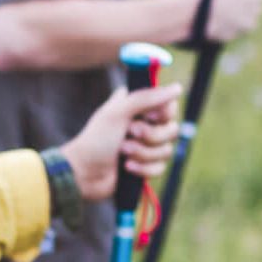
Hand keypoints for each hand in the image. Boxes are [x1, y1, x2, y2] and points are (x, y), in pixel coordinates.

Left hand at [61, 83, 181, 201]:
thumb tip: (178, 88)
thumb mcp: (118, 112)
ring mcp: (145, 148)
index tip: (148, 116)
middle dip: (151, 136)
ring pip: (166, 150)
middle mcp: (144, 125)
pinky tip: (127, 167)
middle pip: (172, 129)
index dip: (163, 113)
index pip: (169, 106)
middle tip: (129, 134)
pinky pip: (160, 168)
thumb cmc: (96, 140)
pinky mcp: (144, 167)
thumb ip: (147, 97)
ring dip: (143, 153)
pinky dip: (143, 168)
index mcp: (138, 108)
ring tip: (122, 152)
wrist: (83, 173)